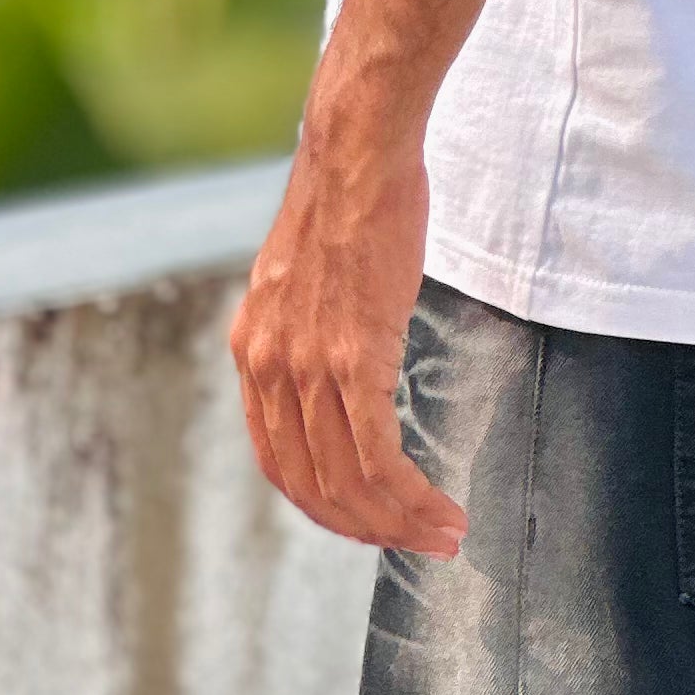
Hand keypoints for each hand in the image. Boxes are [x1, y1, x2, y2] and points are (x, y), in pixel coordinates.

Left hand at [229, 100, 467, 558]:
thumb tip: (338, 353)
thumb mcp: (303, 273)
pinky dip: (410, 498)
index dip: (324, 504)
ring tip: (443, 534)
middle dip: (366, 528)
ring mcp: (307, 368)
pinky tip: (442, 509)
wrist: (356, 151)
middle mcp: (268, 368)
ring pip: (348, 482)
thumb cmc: (347, 196)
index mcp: (251, 350)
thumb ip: (308, 324)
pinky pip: (377, 456)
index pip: (279, 461)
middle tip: (416, 542)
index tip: (369, 519)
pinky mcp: (353, 359)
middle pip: (310, 486)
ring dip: (398, 524)